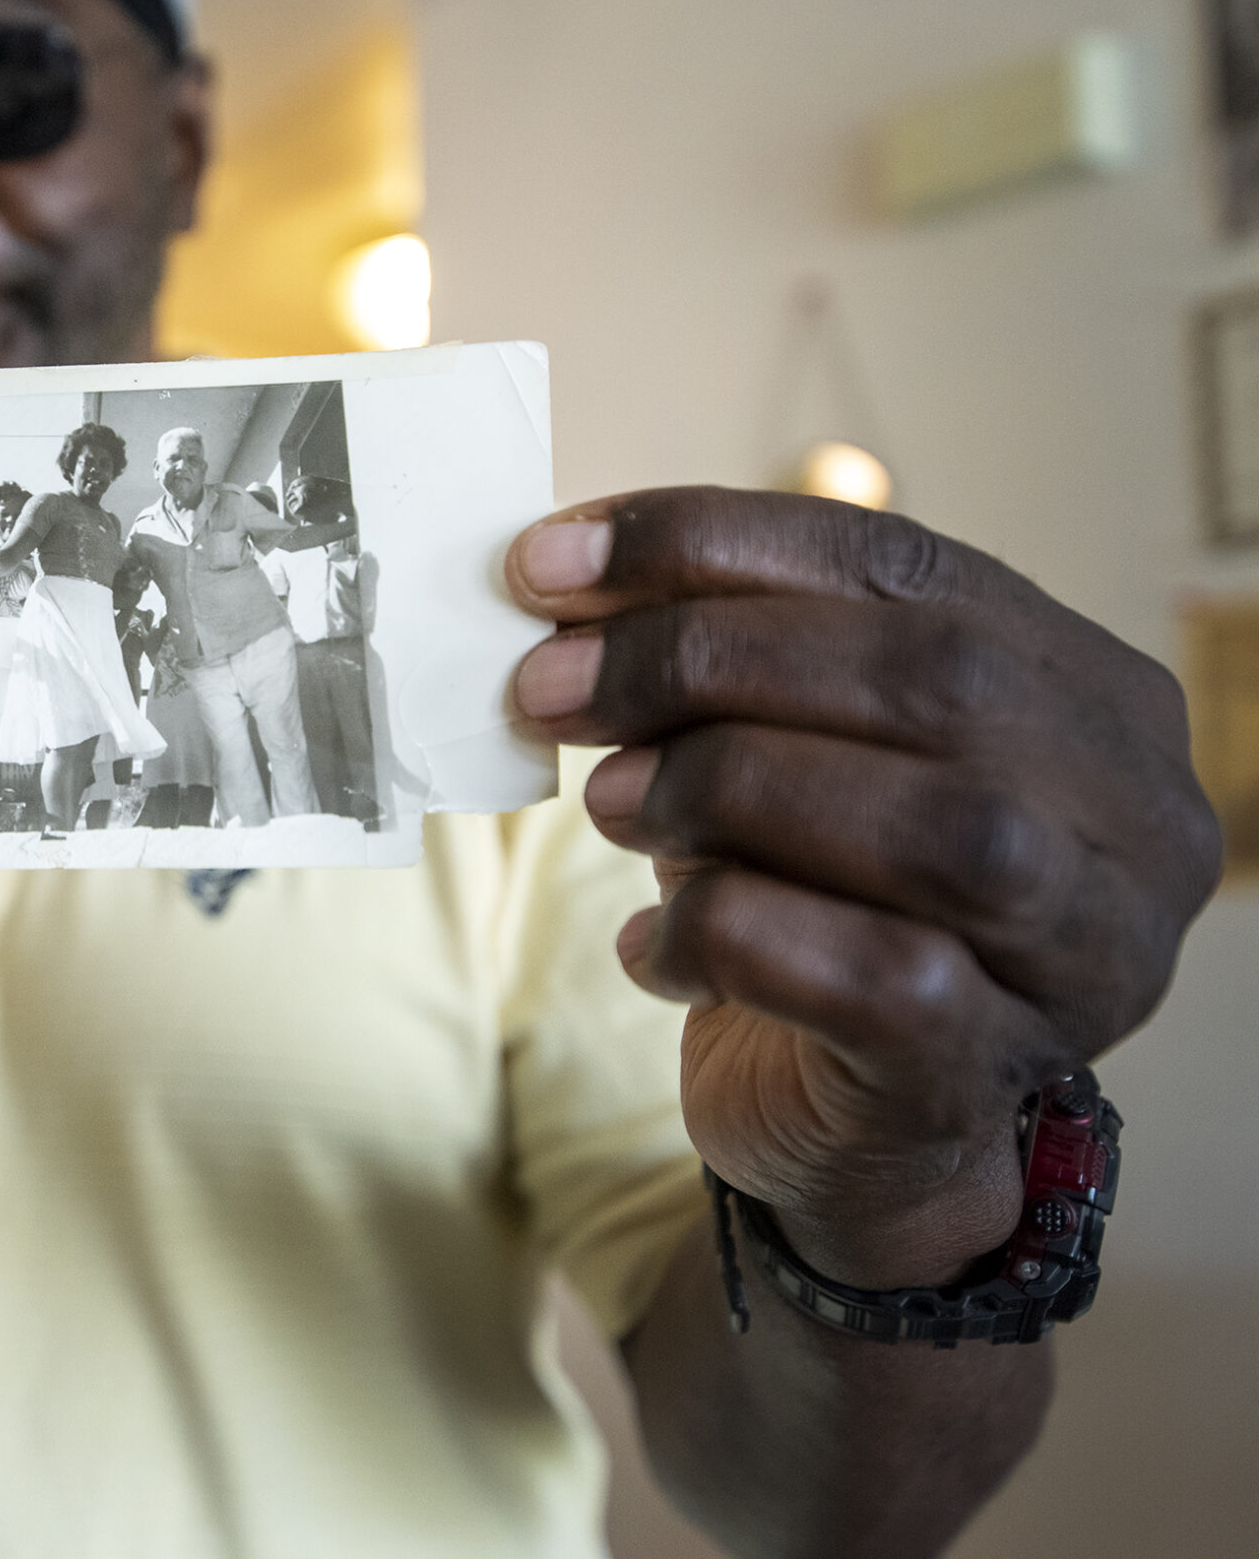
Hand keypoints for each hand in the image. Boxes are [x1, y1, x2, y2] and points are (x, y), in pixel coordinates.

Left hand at [506, 489, 1219, 1286]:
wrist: (845, 1136)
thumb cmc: (812, 908)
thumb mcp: (775, 754)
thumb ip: (719, 658)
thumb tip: (563, 573)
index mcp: (1090, 697)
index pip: (903, 565)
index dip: (714, 542)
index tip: (548, 557)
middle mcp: (1132, 819)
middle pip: (937, 679)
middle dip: (705, 660)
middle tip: (548, 687)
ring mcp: (1084, 956)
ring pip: (941, 827)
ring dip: (727, 788)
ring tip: (608, 805)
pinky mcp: (989, 1070)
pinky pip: (874, 978)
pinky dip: (728, 933)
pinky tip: (650, 946)